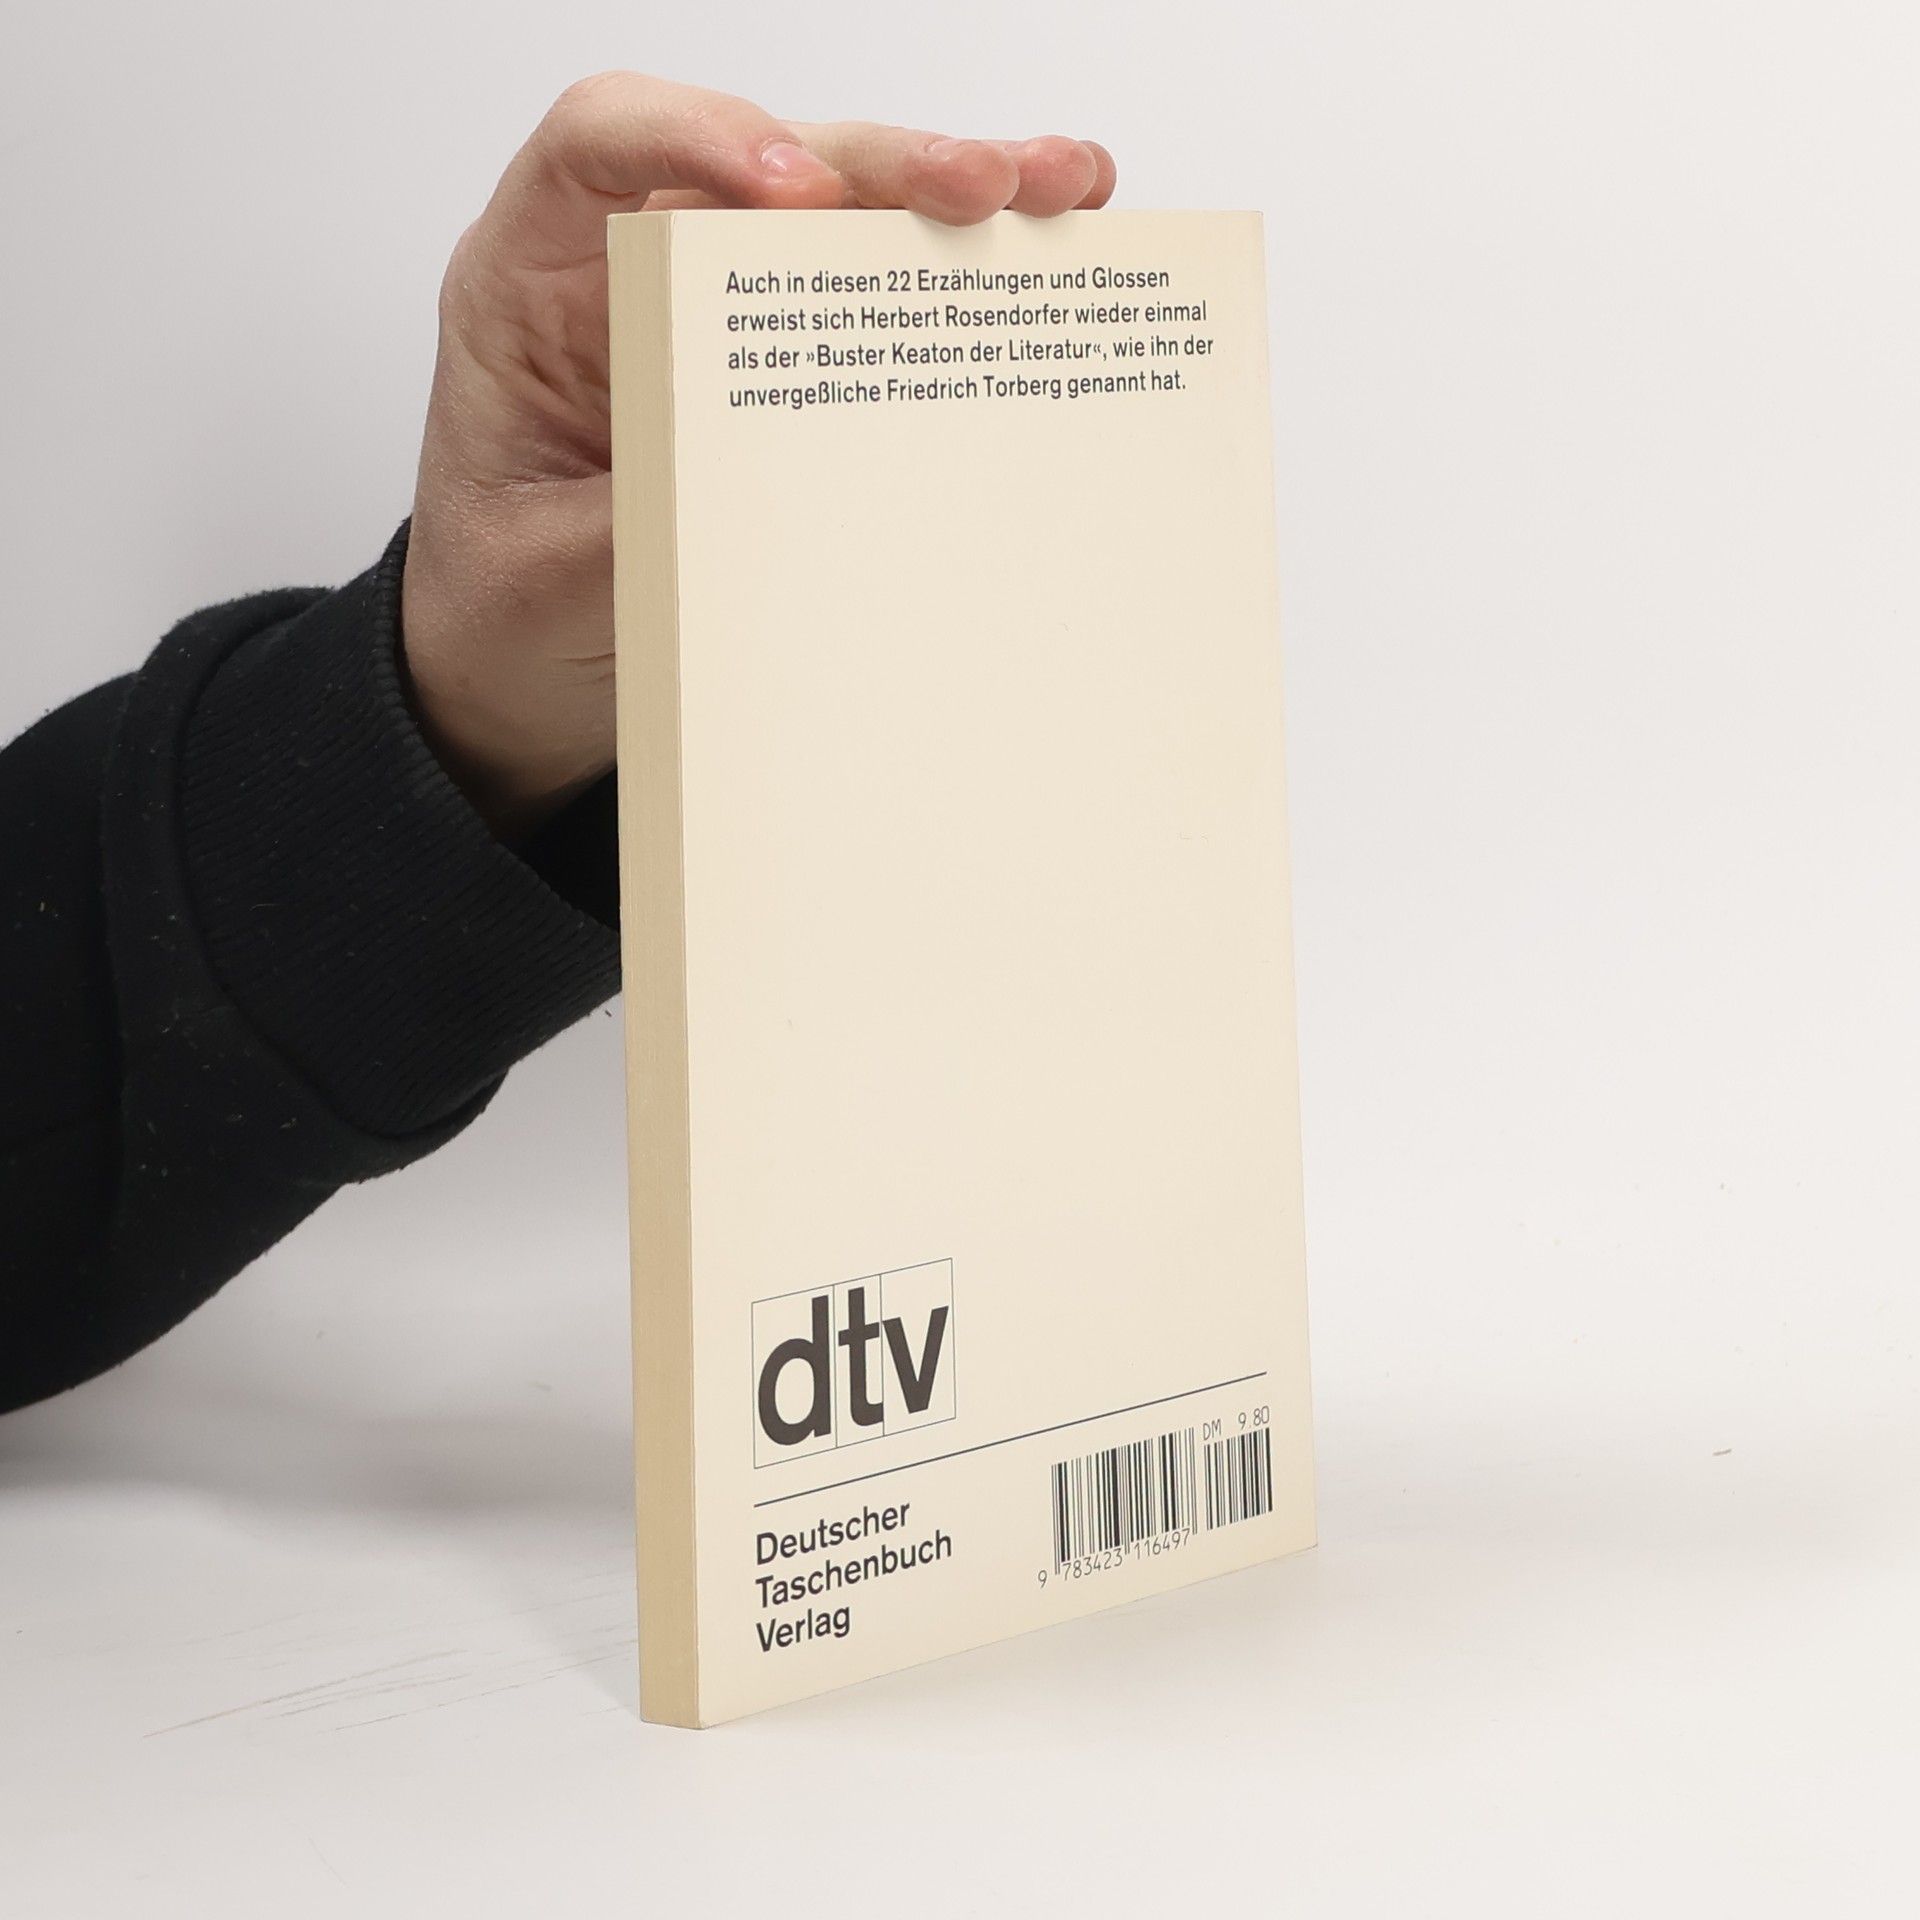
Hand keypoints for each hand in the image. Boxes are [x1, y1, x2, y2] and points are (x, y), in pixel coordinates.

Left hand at [401, 72, 1116, 839]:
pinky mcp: (782, 371)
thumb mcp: (543, 578)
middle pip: (760, 162)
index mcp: (531, 286)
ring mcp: (714, 315)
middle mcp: (629, 274)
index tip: (791, 190)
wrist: (517, 677)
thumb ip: (634, 524)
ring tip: (1055, 191)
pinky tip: (1044, 246)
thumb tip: (759, 486)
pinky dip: (959, 271)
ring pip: (840, 209)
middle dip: (877, 163)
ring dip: (947, 195)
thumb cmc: (500, 609)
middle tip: (979, 186)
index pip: (602, 143)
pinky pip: (873, 298)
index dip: (698, 135)